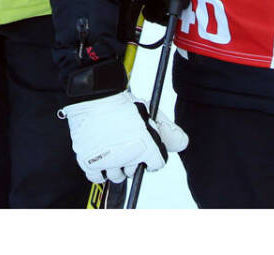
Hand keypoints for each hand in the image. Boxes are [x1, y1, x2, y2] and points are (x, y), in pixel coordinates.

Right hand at [59, 90, 187, 183]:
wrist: (95, 96)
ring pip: (116, 176)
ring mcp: (109, 162)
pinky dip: (98, 171)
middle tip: (125, 145)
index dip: (152, 157)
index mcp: (148, 149)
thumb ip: (169, 131)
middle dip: (131, 161)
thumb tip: (183, 143)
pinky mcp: (90, 162)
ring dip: (115, 166)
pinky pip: (97, 176)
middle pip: (134, 172)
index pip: (156, 165)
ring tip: (112, 150)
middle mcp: (130, 159)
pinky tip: (100, 158)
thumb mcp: (151, 113)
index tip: (145, 150)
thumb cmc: (122, 103)